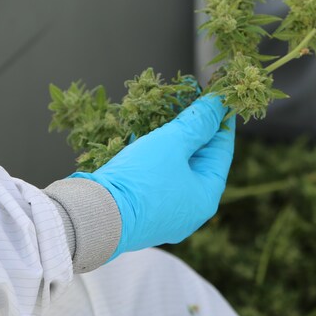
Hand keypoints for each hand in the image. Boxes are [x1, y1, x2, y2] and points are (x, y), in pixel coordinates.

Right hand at [71, 95, 234, 257]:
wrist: (93, 216)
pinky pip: (155, 180)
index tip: (218, 99)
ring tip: (169, 115)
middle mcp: (189, 212)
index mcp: (205, 198)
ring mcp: (165, 215)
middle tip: (193, 103)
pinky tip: (146, 138)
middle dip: (195, 131)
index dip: (220, 122)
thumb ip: (197, 122)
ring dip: (173, 143)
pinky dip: (154, 158)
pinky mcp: (141, 213)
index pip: (222, 152)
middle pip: (199, 162)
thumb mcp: (172, 143)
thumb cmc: (140, 180)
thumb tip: (217, 104)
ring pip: (175, 171)